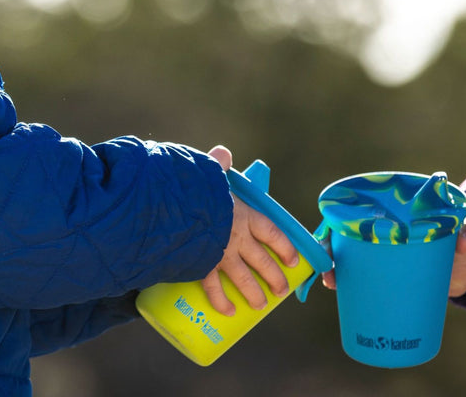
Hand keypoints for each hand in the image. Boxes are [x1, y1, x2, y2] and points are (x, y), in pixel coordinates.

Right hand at [201, 146, 299, 316]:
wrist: (172, 208)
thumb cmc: (193, 187)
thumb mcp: (208, 173)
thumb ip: (216, 165)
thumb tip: (222, 153)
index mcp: (243, 213)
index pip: (272, 232)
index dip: (285, 247)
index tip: (294, 260)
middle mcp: (237, 236)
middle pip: (262, 261)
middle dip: (274, 277)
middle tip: (281, 290)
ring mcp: (220, 254)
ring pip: (243, 279)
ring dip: (253, 294)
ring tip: (260, 305)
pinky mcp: (201, 266)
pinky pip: (213, 289)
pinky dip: (220, 301)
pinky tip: (227, 312)